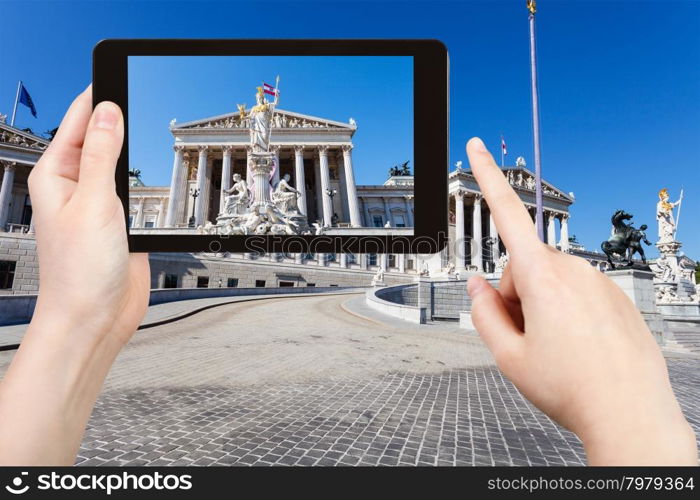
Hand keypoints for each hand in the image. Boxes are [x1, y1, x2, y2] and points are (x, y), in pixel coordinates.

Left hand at [0, 87, 149, 464]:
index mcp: (56, 176)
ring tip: (157, 129)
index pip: (76, 121)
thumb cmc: (80, 272)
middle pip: (101, 137)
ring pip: (122, 163)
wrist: (96, 318)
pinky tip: (161, 171)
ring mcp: (100, 203)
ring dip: (138, 150)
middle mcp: (76, 186)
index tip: (120, 73)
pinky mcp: (122, 221)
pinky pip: (137, 189)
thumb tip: (107, 110)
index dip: (97, 95)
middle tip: (150, 96)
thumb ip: (101, 155)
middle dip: (123, 119)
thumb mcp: (92, 203)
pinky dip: (150, 179)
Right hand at [465, 137, 696, 464]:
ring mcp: (599, 282)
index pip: (507, 216)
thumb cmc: (571, 388)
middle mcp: (574, 270)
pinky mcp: (616, 296)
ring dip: (542, 305)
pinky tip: (579, 347)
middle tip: (525, 339)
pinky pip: (579, 292)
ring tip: (556, 348)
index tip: (477, 147)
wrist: (630, 414)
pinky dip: (569, 312)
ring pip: (551, 281)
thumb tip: (478, 286)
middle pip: (523, 268)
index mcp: (542, 279)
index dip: (487, 178)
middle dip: (515, 296)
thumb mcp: (508, 357)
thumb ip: (483, 313)